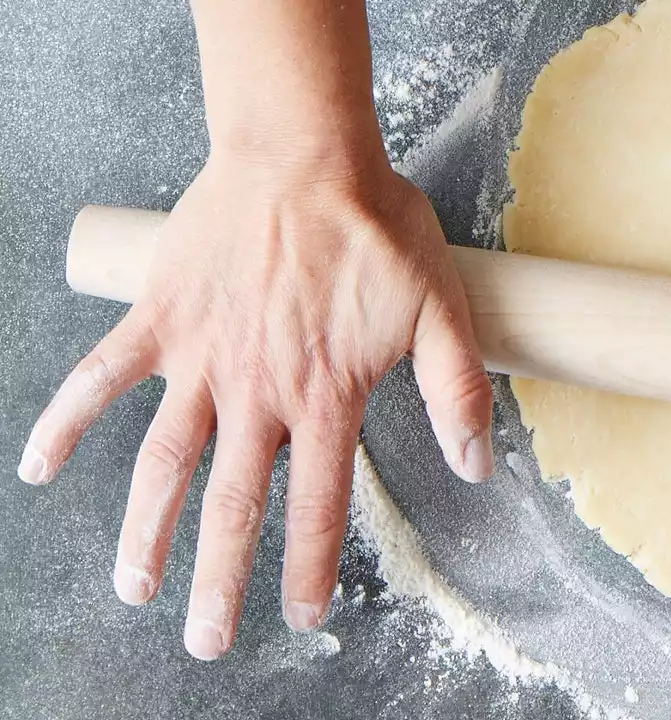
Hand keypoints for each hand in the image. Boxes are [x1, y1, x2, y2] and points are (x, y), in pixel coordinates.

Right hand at [17, 150, 494, 659]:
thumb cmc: (377, 229)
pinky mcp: (160, 318)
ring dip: (144, 530)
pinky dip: (65, 420)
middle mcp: (257, 392)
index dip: (309, 568)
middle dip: (219, 580)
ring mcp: (201, 358)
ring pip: (162, 461)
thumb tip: (478, 467)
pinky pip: (100, 376)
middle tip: (207, 641)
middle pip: (232, 505)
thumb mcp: (441, 310)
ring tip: (134, 587)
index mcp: (325, 398)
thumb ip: (459, 392)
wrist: (307, 153)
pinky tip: (38, 465)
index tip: (299, 615)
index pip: (318, 505)